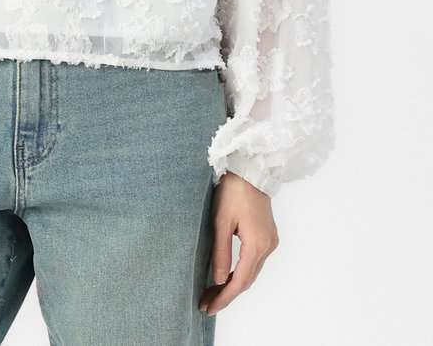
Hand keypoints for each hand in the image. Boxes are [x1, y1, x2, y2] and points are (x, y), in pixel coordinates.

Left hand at [198, 171, 278, 314]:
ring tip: (213, 293)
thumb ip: (220, 252)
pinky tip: (228, 275)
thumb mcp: (221, 221)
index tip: (209, 307)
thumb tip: (218, 279)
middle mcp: (267, 246)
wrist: (250, 169)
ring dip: (234, 284)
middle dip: (227, 294)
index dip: (224, 297)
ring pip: (252, 272)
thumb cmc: (233, 191)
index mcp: (256, 244)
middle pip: (247, 280)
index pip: (240, 281)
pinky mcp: (268, 236)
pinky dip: (241, 272)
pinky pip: (255, 262)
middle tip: (207, 303)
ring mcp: (270, 241)